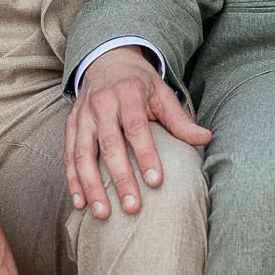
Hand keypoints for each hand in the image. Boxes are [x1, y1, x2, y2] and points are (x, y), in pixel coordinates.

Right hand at [65, 46, 212, 219]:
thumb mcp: (162, 93)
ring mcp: (82, 116)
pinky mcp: (70, 125)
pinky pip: (68, 156)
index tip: (156, 182)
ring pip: (82, 154)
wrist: (107, 60)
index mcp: (127, 94)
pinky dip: (73, 180)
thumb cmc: (139, 83)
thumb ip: (180, 119)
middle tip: (132, 207)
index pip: (136, 128)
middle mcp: (101, 105)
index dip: (146, 155)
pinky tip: (80, 203)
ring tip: (103, 213)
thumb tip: (206, 138)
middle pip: (109, 145)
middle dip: (120, 177)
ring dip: (91, 186)